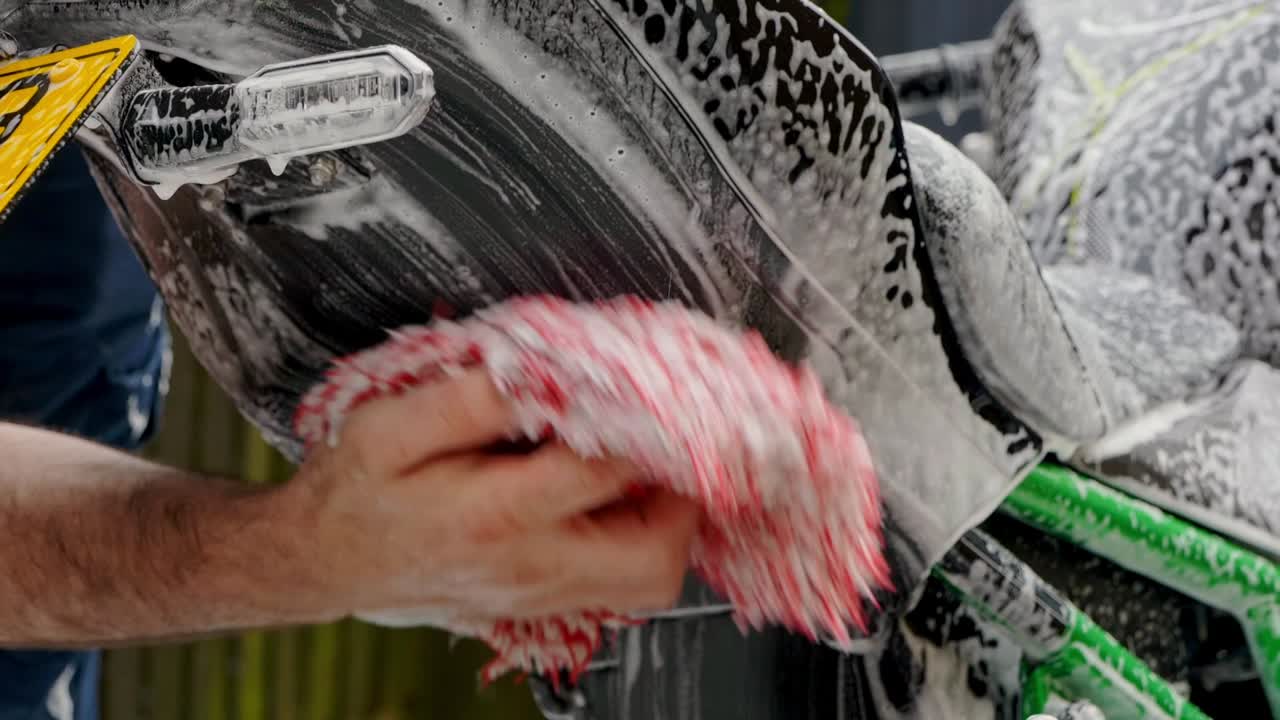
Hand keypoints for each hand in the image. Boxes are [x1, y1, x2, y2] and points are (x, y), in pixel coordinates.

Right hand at [276, 370, 698, 626]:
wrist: (321, 561)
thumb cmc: (354, 491)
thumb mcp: (389, 427)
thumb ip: (470, 398)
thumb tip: (542, 369)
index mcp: (495, 515)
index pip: (605, 470)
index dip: (646, 422)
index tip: (656, 386)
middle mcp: (531, 567)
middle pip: (654, 556)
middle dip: (683, 493)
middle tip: (667, 439)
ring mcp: (543, 596)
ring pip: (650, 583)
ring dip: (669, 522)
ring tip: (645, 466)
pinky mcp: (545, 605)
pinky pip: (624, 588)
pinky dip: (642, 541)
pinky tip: (619, 498)